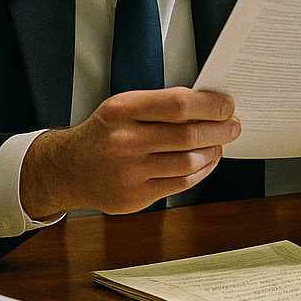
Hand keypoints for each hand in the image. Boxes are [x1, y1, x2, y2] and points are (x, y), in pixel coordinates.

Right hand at [20, 88, 238, 218]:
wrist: (68, 168)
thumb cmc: (102, 134)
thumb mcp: (122, 108)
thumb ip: (159, 107)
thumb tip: (206, 106)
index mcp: (121, 110)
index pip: (178, 104)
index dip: (209, 105)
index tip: (226, 106)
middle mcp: (123, 141)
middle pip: (188, 135)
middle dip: (219, 130)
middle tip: (232, 126)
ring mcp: (129, 172)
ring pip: (189, 162)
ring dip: (213, 152)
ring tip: (218, 144)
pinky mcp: (134, 196)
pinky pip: (181, 184)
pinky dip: (201, 172)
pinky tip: (205, 163)